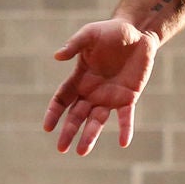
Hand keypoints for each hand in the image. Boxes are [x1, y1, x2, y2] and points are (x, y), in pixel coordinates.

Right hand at [43, 19, 158, 155]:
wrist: (137, 32)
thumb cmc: (110, 32)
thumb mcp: (90, 34)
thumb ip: (74, 45)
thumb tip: (57, 56)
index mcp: (79, 78)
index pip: (62, 99)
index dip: (54, 113)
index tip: (47, 127)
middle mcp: (92, 91)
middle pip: (76, 115)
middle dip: (68, 131)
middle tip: (62, 148)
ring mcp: (110, 96)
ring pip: (96, 121)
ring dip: (90, 136)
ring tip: (81, 152)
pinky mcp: (128, 97)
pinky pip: (125, 117)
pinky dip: (125, 130)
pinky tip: (124, 143)